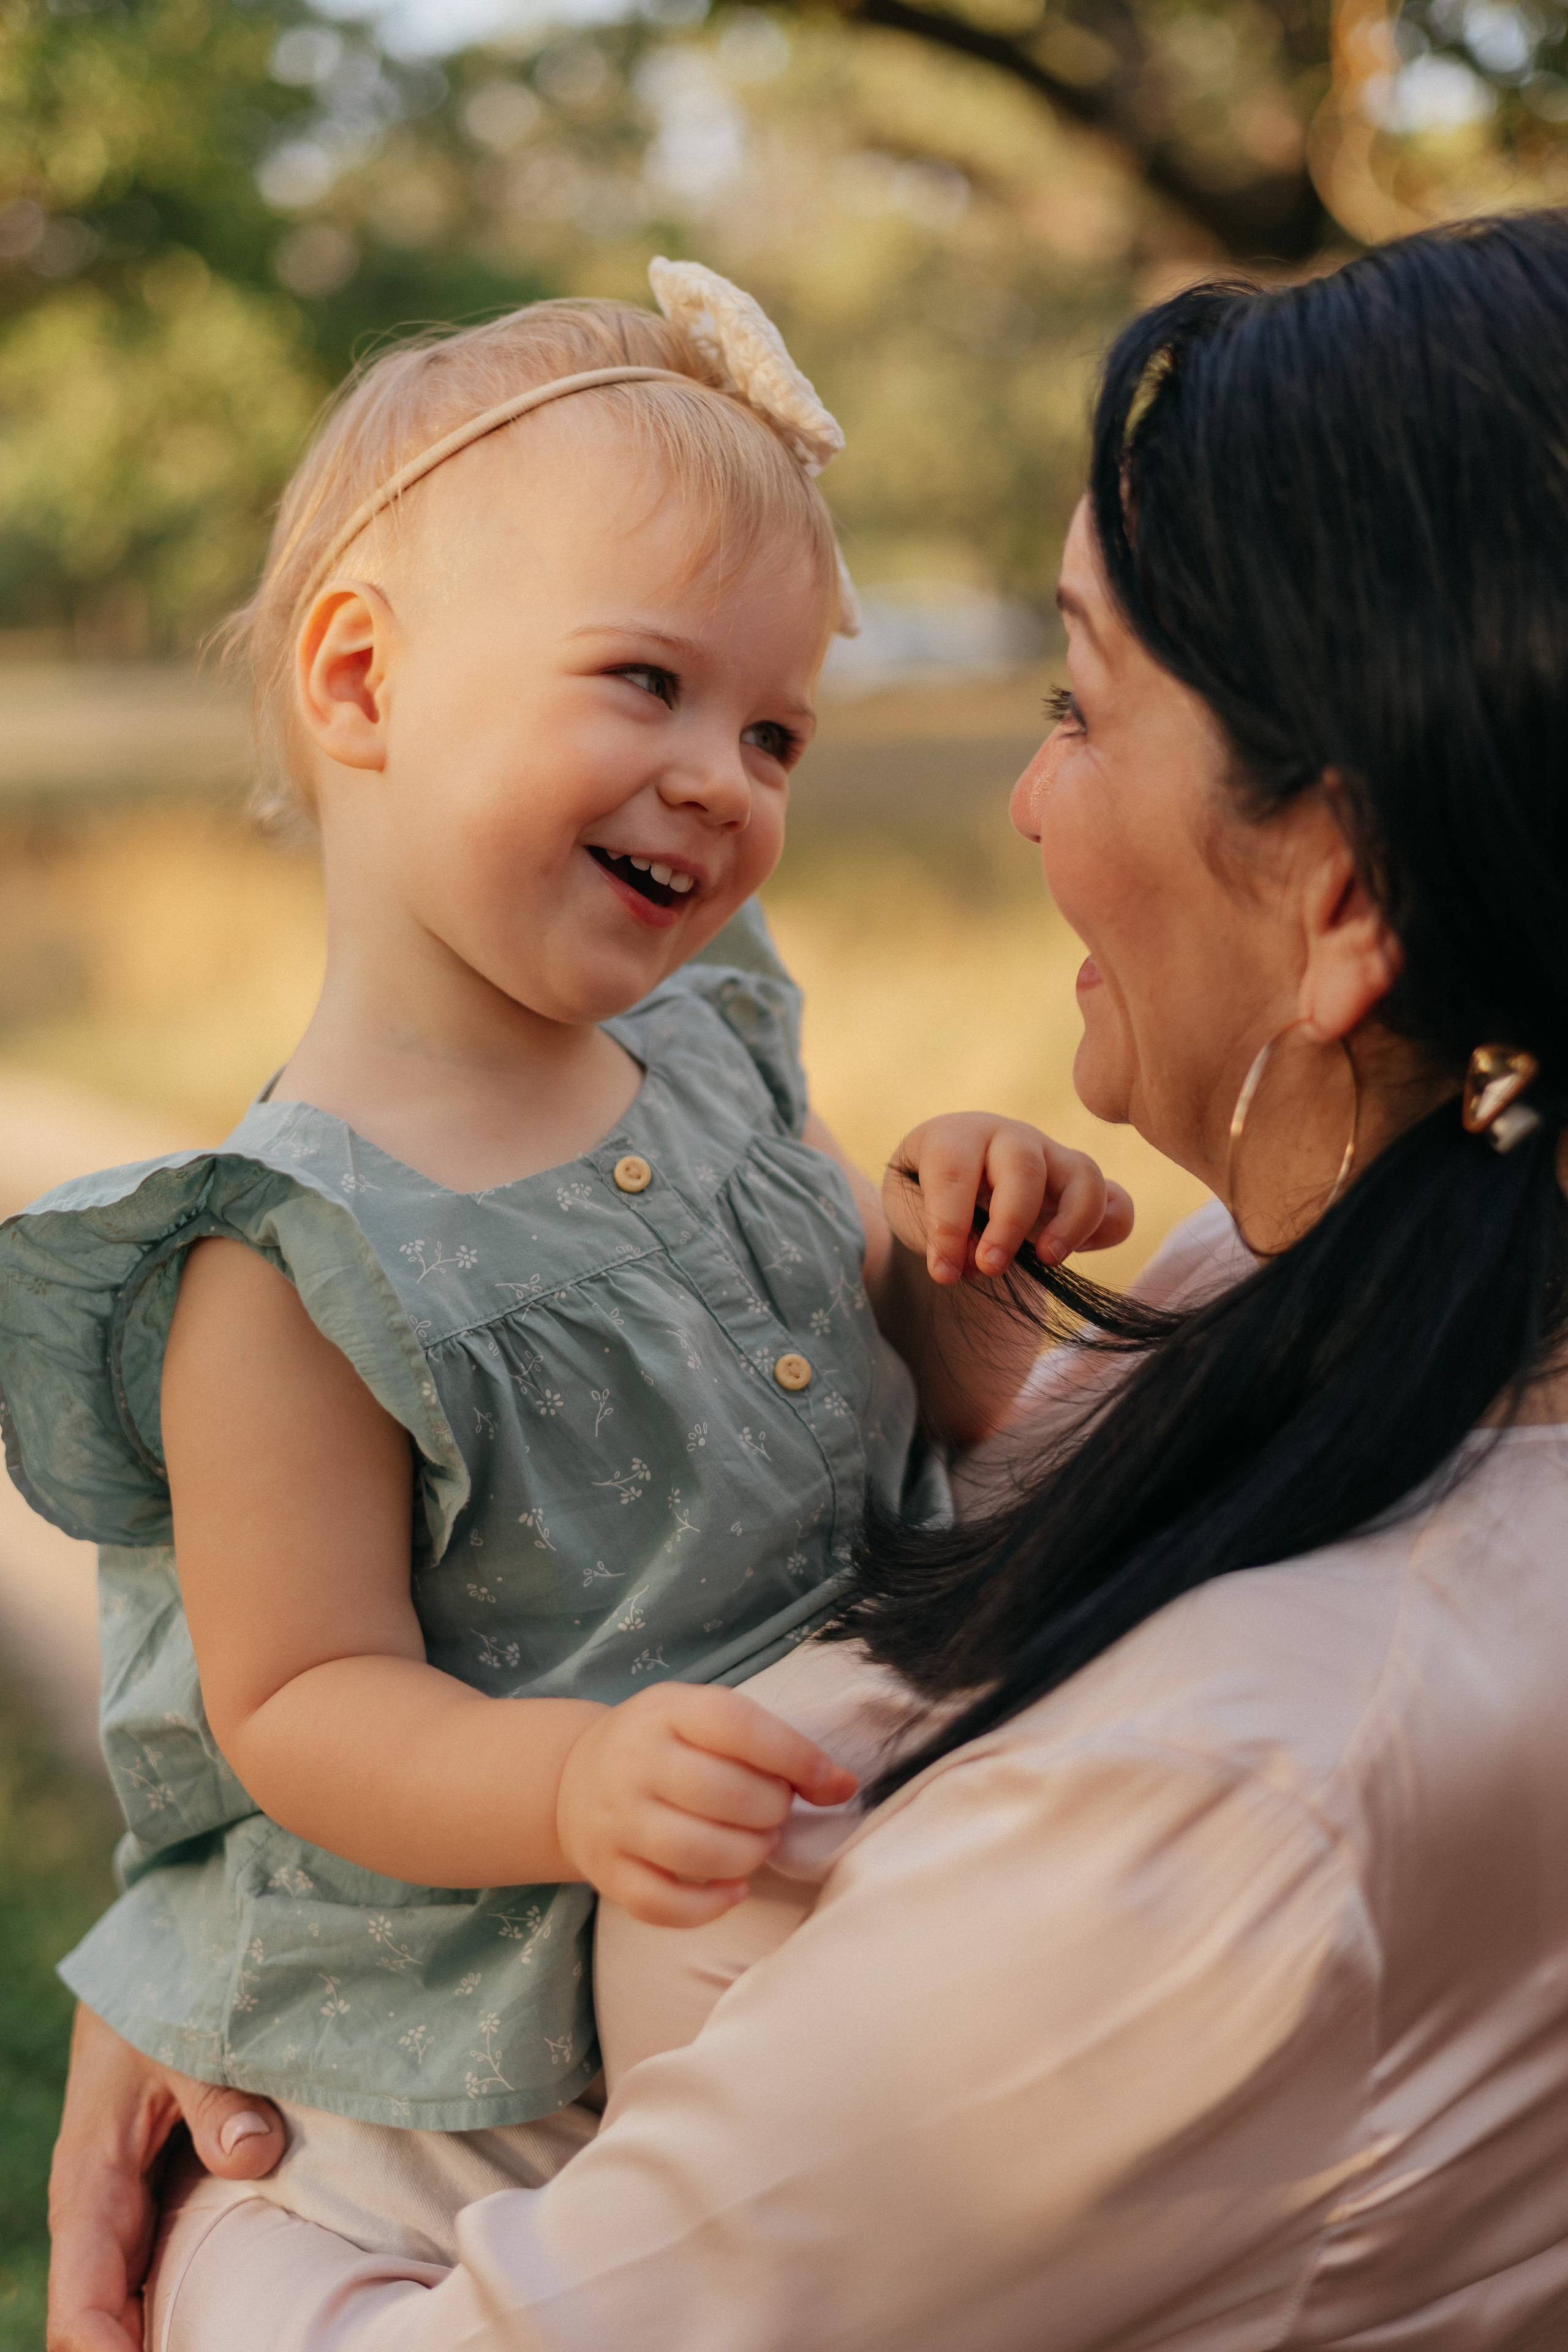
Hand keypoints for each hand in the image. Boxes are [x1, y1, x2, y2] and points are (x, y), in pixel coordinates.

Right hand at [47, 2003, 284, 2351]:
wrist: (150, 1963)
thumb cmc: (158, 1998)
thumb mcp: (183, 2036)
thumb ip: (216, 2096)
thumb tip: (254, 2153)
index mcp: (89, 2184)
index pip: (81, 2302)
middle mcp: (100, 2213)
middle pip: (103, 2321)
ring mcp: (127, 2210)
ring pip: (132, 2302)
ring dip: (168, 2337)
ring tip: (235, 2343)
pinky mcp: (158, 2197)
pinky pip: (162, 2268)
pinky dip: (187, 2303)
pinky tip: (238, 2321)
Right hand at [556, 1682, 857, 1927]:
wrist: (574, 1779)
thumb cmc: (665, 1747)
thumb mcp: (706, 1720)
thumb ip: (772, 1745)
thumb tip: (844, 1785)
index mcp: (666, 1711)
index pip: (736, 1726)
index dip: (794, 1755)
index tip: (828, 1780)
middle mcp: (633, 1763)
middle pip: (723, 1795)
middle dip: (771, 1811)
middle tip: (775, 1812)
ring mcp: (615, 1821)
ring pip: (697, 1853)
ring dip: (748, 1856)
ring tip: (757, 1845)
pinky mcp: (605, 1873)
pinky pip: (662, 1905)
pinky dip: (709, 1906)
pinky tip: (733, 1889)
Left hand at [887, 1114, 1134, 1285]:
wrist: (942, 1185)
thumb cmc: (921, 1196)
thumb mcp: (910, 1210)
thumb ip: (935, 1232)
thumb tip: (976, 1261)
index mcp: (955, 1136)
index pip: (954, 1172)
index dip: (949, 1226)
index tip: (944, 1273)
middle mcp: (1008, 1138)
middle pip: (1023, 1168)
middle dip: (1009, 1224)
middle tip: (991, 1268)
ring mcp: (1051, 1156)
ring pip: (1083, 1174)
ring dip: (1071, 1222)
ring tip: (1047, 1260)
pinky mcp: (1080, 1185)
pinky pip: (1116, 1201)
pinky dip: (1106, 1229)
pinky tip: (1075, 1254)